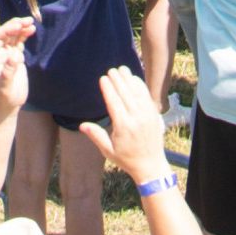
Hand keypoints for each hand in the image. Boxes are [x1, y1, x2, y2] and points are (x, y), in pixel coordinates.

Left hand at [0, 15, 33, 115]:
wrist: (7, 106)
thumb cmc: (4, 98)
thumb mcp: (6, 86)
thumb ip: (9, 71)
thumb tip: (15, 55)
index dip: (6, 29)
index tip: (19, 26)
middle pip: (5, 33)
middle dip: (15, 25)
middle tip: (27, 20)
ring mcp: (7, 55)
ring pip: (13, 36)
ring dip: (21, 28)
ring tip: (31, 23)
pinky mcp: (15, 58)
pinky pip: (19, 42)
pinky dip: (24, 35)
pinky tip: (31, 30)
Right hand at [77, 64, 171, 186]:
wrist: (151, 165)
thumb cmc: (127, 159)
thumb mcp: (108, 151)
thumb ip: (96, 136)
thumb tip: (81, 125)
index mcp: (123, 127)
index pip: (114, 102)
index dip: (108, 88)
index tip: (102, 78)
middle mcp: (136, 118)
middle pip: (125, 93)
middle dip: (117, 80)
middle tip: (110, 70)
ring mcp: (147, 115)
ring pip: (137, 92)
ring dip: (129, 79)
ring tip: (121, 69)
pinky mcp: (154, 114)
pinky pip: (146, 95)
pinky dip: (140, 85)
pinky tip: (133, 78)